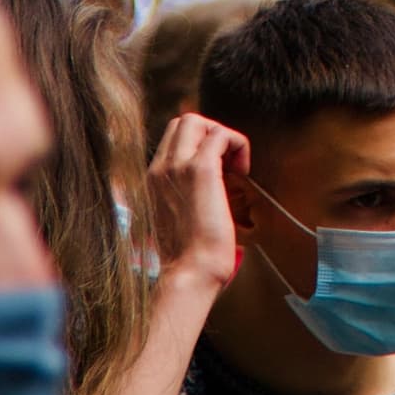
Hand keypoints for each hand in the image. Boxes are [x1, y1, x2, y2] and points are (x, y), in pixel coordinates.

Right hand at [148, 112, 250, 293]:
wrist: (189, 274)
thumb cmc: (189, 258)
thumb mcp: (177, 220)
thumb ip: (182, 197)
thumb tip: (207, 188)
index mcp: (151, 182)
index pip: (171, 140)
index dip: (198, 145)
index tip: (217, 170)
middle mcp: (159, 170)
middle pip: (181, 122)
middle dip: (209, 133)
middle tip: (227, 163)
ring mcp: (176, 167)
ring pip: (195, 119)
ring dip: (221, 136)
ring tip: (234, 166)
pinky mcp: (200, 170)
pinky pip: (220, 134)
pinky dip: (237, 143)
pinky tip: (242, 171)